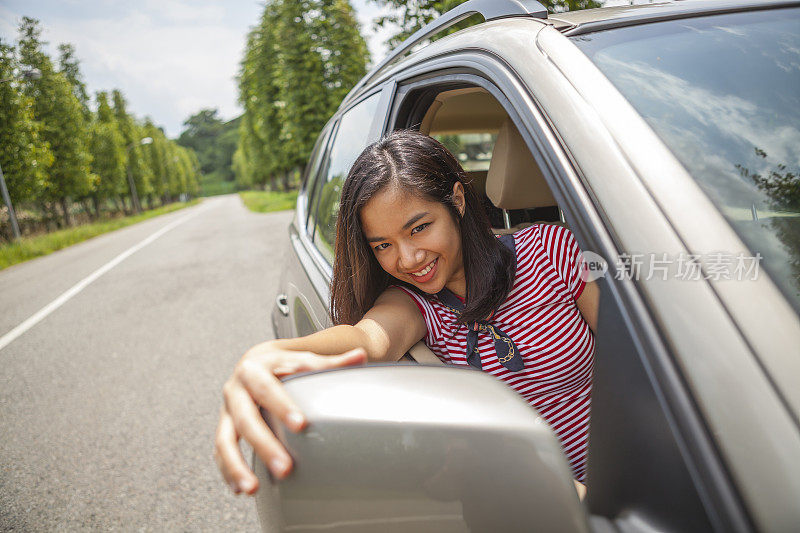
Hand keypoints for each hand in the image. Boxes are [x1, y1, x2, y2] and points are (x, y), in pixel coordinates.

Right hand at [214, 342, 366, 494]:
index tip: (301, 425)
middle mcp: (235, 389)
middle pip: (246, 418)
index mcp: (255, 369)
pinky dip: (229, 472)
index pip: (268, 388)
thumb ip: (329, 363)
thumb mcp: (302, 360)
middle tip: (285, 469)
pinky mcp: (224, 428)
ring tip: (253, 488)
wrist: (252, 364)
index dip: (283, 406)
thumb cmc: (283, 366)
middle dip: (264, 444)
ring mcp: (227, 411)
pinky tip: (242, 490)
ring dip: (237, 466)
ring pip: (224, 440)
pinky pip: (221, 453)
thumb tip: (360, 356)